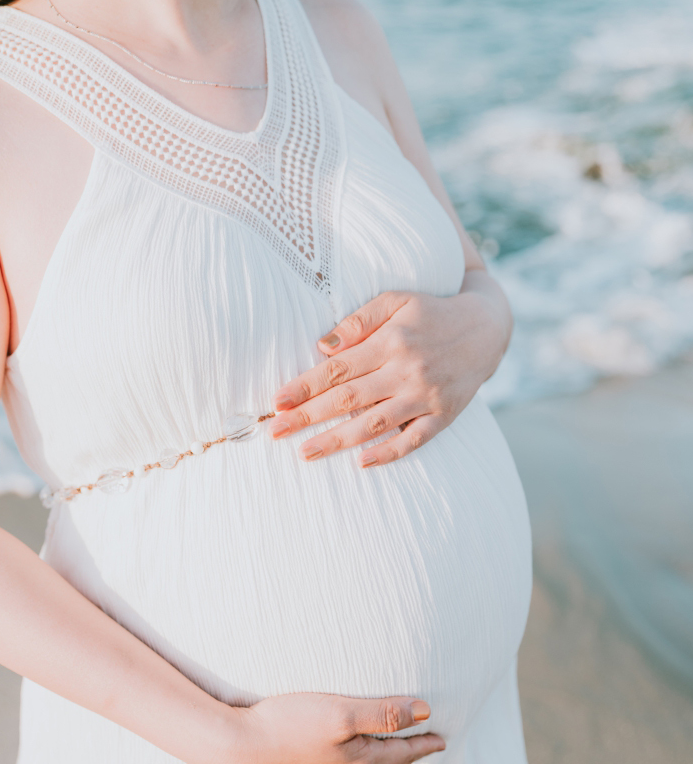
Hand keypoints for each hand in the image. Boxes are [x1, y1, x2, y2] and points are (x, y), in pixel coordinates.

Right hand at [221, 692, 443, 763]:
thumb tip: (423, 712)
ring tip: (393, 756)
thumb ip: (383, 712)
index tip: (441, 739)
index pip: (403, 751)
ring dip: (384, 763)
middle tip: (423, 747)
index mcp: (362, 761)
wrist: (240, 749)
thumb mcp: (340, 712)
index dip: (423, 744)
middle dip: (407, 755)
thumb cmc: (288, 725)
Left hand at [268, 279, 509, 467]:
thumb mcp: (397, 300)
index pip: (338, 369)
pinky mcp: (445, 415)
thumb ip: (359, 321)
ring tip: (305, 453)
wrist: (488, 328)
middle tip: (275, 431)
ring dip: (337, 440)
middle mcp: (408, 370)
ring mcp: (427, 396)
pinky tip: (361, 463)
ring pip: (375, 423)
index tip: (277, 402)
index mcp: (391, 342)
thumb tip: (322, 346)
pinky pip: (415, 440)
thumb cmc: (431, 312)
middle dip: (308, 417)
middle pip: (348, 399)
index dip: (305, 387)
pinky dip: (389, 453)